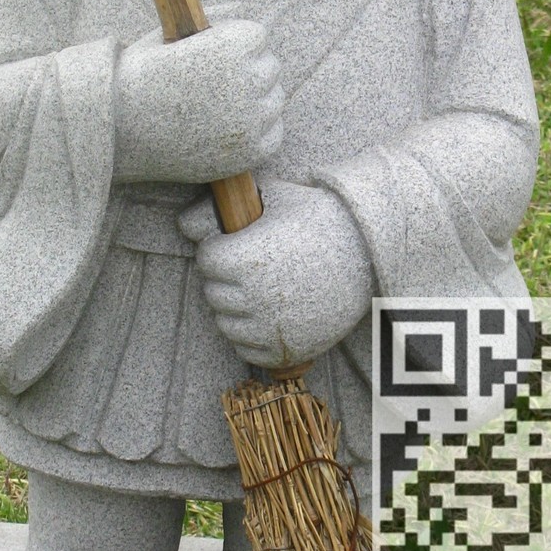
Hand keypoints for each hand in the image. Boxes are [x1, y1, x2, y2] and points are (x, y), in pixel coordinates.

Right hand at [113, 11, 283, 182]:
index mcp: (230, 46)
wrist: (117, 129)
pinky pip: (274, 134)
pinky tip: (229, 130)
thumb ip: (212, 18)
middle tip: (216, 85)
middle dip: (247, 72)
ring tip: (218, 108)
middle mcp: (246, 81)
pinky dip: (258, 132)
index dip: (236, 44)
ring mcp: (250, 120)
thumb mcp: (170, 34)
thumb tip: (243, 7)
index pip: (258, 37)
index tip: (216, 57)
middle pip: (270, 68)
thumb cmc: (140, 77)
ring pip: (274, 101)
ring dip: (254, 101)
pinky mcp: (249, 152)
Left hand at [178, 180, 373, 368]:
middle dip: (227, 277)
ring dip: (235, 307)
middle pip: (212, 291)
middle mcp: (254, 297)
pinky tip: (270, 314)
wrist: (370, 252)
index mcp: (244, 259)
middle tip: (256, 264)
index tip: (242, 241)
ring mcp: (270, 328)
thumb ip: (219, 210)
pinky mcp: (286, 350)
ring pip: (224, 323)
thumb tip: (181, 225)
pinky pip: (246, 351)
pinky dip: (253, 336)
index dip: (222, 247)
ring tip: (263, 288)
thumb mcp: (270, 199)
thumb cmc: (317, 218)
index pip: (206, 259)